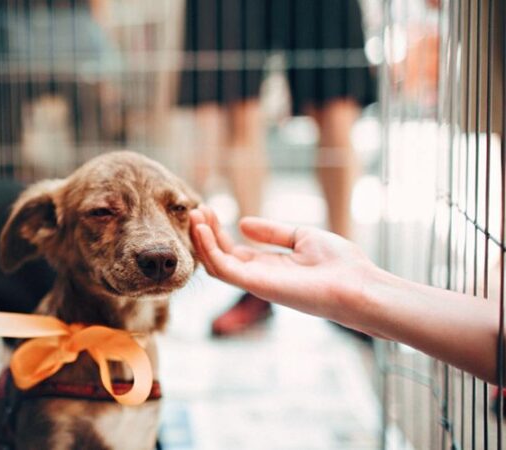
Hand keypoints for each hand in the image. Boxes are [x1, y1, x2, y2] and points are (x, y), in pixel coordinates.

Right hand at [189, 206, 381, 332]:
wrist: (358, 285)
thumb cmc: (339, 264)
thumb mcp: (302, 236)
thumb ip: (272, 232)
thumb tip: (243, 223)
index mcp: (269, 267)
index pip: (232, 251)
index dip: (217, 231)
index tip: (208, 209)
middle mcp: (259, 277)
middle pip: (220, 256)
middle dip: (205, 233)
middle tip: (196, 210)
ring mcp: (256, 282)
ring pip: (215, 264)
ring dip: (202, 240)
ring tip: (195, 215)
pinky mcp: (257, 285)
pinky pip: (223, 269)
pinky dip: (209, 249)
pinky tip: (203, 229)